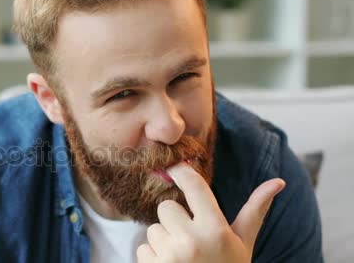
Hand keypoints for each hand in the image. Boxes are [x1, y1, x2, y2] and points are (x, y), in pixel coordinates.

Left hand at [136, 162, 285, 262]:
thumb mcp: (244, 244)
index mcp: (216, 230)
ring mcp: (170, 256)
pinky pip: (142, 248)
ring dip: (163, 240)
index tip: (173, 166)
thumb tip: (277, 181)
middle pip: (166, 207)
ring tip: (182, 258)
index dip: (181, 171)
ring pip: (153, 229)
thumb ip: (255, 211)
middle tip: (190, 239)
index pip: (194, 186)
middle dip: (175, 220)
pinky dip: (153, 257)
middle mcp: (191, 241)